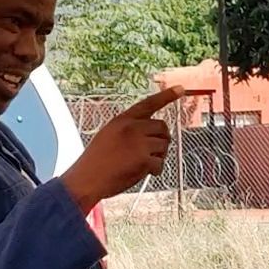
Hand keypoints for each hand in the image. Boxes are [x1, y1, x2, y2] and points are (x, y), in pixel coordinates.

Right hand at [61, 86, 184, 210]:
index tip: (181, 89)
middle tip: (154, 151)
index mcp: (122, 120)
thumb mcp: (108, 135)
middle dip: (162, 139)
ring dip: (159, 156)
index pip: (148, 104)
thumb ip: (128, 130)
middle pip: (162, 127)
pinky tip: (144, 173)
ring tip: (143, 163)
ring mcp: (139, 143)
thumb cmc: (96, 161)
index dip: (166, 96)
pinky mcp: (144, 160)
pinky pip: (160, 163)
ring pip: (164, 145)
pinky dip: (155, 170)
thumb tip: (152, 135)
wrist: (87, 179)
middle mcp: (132, 128)